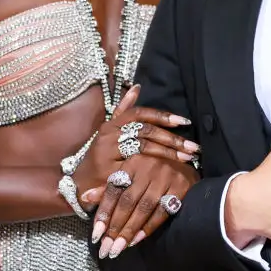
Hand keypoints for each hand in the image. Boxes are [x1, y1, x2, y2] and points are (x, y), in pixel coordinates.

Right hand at [74, 85, 197, 202]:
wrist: (78, 184)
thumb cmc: (100, 157)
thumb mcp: (109, 132)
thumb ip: (124, 110)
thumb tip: (137, 87)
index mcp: (112, 123)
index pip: (141, 114)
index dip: (163, 116)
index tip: (184, 122)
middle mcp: (108, 135)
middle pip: (146, 131)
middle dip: (172, 138)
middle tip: (193, 146)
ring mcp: (107, 153)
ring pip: (143, 148)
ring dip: (168, 153)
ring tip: (187, 158)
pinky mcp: (109, 171)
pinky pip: (137, 168)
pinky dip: (155, 169)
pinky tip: (170, 171)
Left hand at [92, 155, 197, 258]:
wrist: (187, 167)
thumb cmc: (152, 173)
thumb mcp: (130, 175)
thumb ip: (109, 188)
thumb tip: (84, 198)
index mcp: (132, 162)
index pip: (113, 190)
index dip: (103, 213)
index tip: (96, 235)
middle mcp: (148, 165)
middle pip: (127, 201)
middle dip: (115, 227)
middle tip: (106, 248)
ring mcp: (165, 175)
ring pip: (143, 209)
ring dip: (129, 231)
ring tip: (118, 248)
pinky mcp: (180, 186)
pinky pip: (161, 212)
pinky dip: (148, 227)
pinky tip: (137, 240)